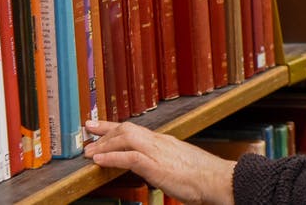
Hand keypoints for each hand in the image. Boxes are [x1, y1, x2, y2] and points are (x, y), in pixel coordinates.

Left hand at [84, 119, 237, 204]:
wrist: (219, 179)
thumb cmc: (204, 176)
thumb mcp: (180, 164)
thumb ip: (164, 161)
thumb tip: (154, 165)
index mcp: (165, 142)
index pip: (136, 130)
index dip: (114, 127)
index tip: (99, 127)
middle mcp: (160, 142)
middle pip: (127, 129)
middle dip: (105, 131)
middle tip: (87, 133)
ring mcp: (159, 152)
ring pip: (126, 138)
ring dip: (104, 144)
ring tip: (89, 152)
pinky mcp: (157, 166)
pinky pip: (130, 158)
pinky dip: (112, 158)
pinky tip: (100, 161)